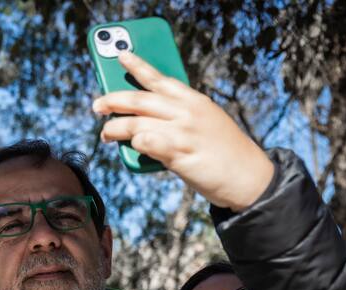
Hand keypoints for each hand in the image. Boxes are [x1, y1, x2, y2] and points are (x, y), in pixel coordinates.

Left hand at [93, 51, 273, 211]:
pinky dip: (135, 144)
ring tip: (105, 134)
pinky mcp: (179, 154)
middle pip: (140, 100)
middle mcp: (187, 112)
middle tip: (97, 105)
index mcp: (193, 101)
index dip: (138, 66)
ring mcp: (183, 132)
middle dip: (114, 100)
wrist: (248, 177)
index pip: (160, 78)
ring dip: (115, 128)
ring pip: (137, 123)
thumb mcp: (205, 123)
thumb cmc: (224, 152)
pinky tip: (131, 146)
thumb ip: (178, 118)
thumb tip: (144, 126)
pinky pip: (147, 143)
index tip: (121, 56)